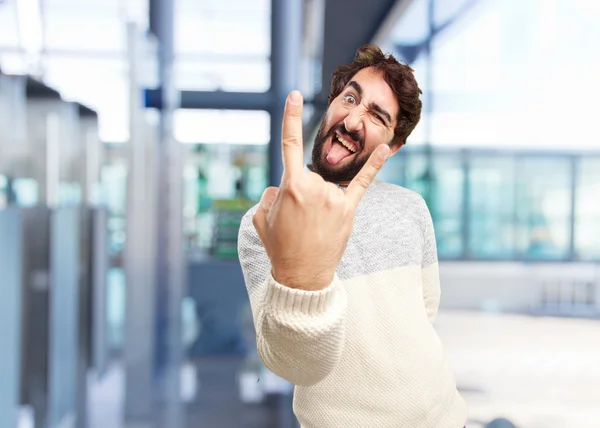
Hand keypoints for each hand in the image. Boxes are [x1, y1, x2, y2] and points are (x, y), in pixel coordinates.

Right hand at [252, 90, 389, 290]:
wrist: (302, 277)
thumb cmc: (279, 247)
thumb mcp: (261, 219)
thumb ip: (269, 195)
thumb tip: (283, 189)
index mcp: (291, 186)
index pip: (289, 145)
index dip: (290, 118)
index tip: (294, 95)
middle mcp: (315, 187)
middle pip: (308, 175)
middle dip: (301, 194)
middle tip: (298, 221)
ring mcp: (334, 198)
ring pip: (325, 186)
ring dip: (319, 202)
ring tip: (313, 228)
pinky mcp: (349, 209)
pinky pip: (363, 182)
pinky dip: (375, 164)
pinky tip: (387, 148)